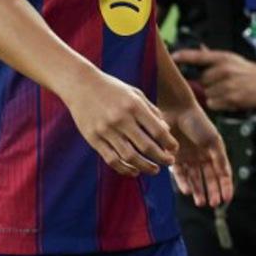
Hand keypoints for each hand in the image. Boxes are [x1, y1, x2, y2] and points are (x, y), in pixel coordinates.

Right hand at [62, 69, 178, 176]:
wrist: (81, 84)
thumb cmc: (113, 89)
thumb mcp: (135, 94)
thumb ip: (152, 111)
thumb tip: (166, 131)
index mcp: (134, 106)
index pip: (157, 130)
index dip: (169, 143)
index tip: (175, 149)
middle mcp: (121, 119)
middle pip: (146, 147)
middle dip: (161, 158)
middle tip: (170, 161)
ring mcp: (106, 131)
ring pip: (129, 157)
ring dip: (145, 167)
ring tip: (155, 170)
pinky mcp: (93, 139)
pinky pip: (111, 159)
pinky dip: (125, 169)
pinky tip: (134, 171)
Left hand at [163, 99, 233, 207]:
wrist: (177, 110)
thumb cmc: (198, 122)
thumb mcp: (213, 141)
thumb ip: (219, 159)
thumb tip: (226, 176)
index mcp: (215, 151)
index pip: (222, 173)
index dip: (225, 186)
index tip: (227, 198)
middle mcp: (202, 156)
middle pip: (209, 178)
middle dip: (212, 191)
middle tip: (213, 204)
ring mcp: (188, 158)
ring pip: (195, 179)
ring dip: (198, 191)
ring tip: (201, 202)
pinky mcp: (174, 158)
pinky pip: (180, 174)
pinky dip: (184, 183)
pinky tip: (187, 191)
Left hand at [171, 48, 255, 110]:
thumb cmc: (248, 70)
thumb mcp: (232, 59)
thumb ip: (214, 57)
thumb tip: (200, 49)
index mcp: (223, 58)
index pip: (200, 56)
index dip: (185, 56)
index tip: (174, 57)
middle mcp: (224, 70)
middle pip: (202, 79)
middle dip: (208, 83)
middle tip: (220, 82)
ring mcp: (227, 85)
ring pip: (207, 93)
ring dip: (213, 94)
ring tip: (226, 90)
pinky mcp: (231, 98)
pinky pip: (213, 103)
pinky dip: (218, 103)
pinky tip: (228, 98)